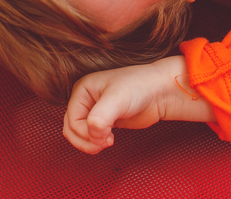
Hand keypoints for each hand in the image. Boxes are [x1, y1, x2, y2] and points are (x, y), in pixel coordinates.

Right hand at [62, 57, 211, 153]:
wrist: (160, 91)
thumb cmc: (140, 87)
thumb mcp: (117, 100)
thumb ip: (100, 118)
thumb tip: (93, 137)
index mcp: (82, 89)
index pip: (72, 119)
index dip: (85, 132)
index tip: (106, 135)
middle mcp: (85, 99)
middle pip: (71, 129)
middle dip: (85, 140)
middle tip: (104, 144)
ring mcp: (94, 110)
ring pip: (79, 134)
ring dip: (90, 143)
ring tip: (107, 142)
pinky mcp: (104, 120)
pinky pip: (90, 136)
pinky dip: (96, 142)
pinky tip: (110, 140)